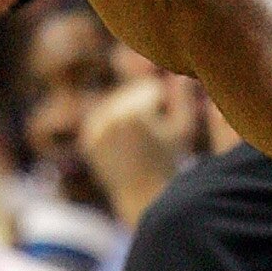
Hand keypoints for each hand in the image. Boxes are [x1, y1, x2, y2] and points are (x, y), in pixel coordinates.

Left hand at [80, 71, 204, 199]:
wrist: (143, 195)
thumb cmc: (168, 161)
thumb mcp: (182, 128)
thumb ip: (183, 98)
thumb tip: (182, 75)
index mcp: (134, 112)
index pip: (152, 89)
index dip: (163, 108)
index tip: (164, 129)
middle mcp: (111, 117)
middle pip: (132, 93)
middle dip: (146, 109)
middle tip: (152, 137)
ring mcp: (96, 127)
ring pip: (118, 103)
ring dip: (130, 114)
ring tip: (141, 140)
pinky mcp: (88, 137)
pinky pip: (105, 116)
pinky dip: (115, 125)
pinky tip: (126, 143)